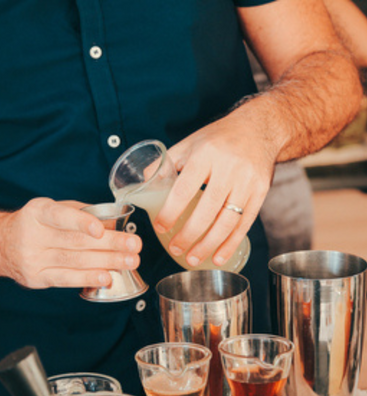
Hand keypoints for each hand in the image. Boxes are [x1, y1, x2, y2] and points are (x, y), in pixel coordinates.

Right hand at [0, 198, 141, 288]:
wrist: (0, 245)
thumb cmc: (35, 224)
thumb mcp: (52, 209)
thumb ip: (81, 214)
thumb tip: (114, 224)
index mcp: (38, 212)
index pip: (60, 216)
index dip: (81, 222)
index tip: (102, 229)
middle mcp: (32, 235)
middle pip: (75, 242)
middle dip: (109, 245)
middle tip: (133, 246)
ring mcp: (32, 259)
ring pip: (74, 262)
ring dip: (106, 263)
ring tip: (128, 262)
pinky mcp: (36, 278)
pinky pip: (65, 279)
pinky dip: (88, 278)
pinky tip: (106, 277)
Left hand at [153, 115, 275, 266]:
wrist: (259, 128)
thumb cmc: (219, 137)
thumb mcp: (190, 142)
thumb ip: (167, 162)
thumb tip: (143, 183)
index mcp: (206, 155)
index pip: (185, 189)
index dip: (171, 211)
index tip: (161, 227)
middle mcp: (229, 168)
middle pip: (207, 210)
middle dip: (189, 235)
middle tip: (175, 248)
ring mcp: (247, 182)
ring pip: (227, 221)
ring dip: (209, 244)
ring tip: (192, 258)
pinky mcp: (261, 193)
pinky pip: (245, 223)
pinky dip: (231, 243)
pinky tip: (219, 256)